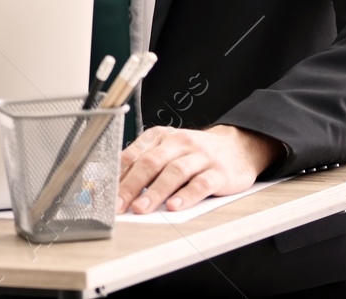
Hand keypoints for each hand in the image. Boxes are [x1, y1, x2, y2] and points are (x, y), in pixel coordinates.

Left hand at [117, 124, 282, 213]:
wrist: (239, 146)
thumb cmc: (196, 152)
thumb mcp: (169, 149)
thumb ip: (146, 163)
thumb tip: (118, 186)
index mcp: (161, 137)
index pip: (134, 154)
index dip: (118, 174)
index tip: (106, 194)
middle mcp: (179, 143)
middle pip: (151, 162)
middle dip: (131, 185)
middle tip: (119, 204)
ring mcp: (200, 156)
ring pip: (174, 172)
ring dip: (155, 192)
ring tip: (141, 208)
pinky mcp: (219, 172)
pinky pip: (201, 183)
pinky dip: (186, 195)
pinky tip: (174, 206)